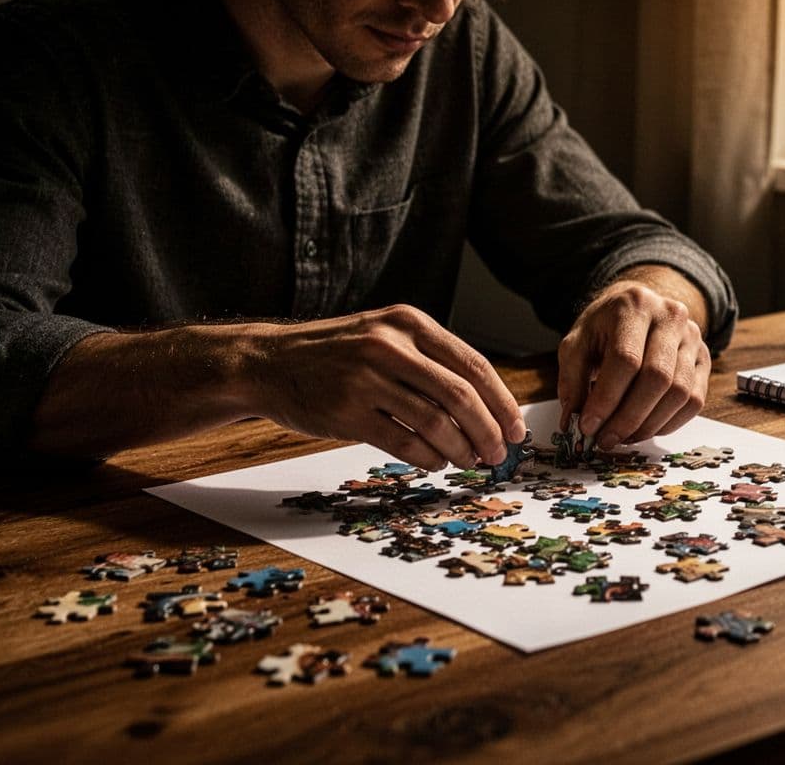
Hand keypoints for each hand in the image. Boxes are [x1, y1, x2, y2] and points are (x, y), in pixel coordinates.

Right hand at [252, 304, 525, 470]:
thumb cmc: (336, 354)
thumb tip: (485, 405)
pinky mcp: (347, 412)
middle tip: (498, 454)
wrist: (269, 363)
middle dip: (488, 431)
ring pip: (435, 423)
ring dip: (460, 449)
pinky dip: (427, 457)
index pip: (473, 364)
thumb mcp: (384, 335)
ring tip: (468, 461)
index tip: (516, 428)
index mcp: (408, 322)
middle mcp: (389, 346)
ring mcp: (366, 379)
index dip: (501, 401)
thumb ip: (429, 359)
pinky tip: (435, 462)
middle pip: (460, 396)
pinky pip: (403, 442)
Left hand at [556, 280, 710, 449]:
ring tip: (622, 437)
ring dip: (649, 425)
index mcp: (634, 306)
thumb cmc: (604, 328)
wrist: (638, 308)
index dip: (607, 398)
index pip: (626, 359)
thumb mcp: (577, 344)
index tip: (588, 426)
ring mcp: (692, 338)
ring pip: (679, 392)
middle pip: (657, 377)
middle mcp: (670, 317)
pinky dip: (669, 423)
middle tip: (606, 440)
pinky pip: (694, 401)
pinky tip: (645, 429)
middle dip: (628, 418)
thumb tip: (572, 421)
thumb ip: (572, 380)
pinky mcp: (704, 359)